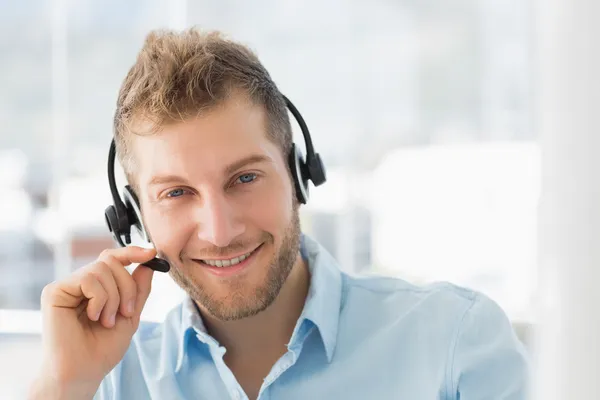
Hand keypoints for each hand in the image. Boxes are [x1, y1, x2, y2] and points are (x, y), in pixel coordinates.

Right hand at [30, 246, 157, 398]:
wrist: (84, 371)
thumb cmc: (103, 348)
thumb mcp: (131, 315)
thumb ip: (139, 289)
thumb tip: (148, 262)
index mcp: (97, 286)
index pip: (113, 258)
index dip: (132, 252)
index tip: (152, 253)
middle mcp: (81, 282)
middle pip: (111, 260)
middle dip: (127, 286)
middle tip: (126, 312)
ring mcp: (67, 285)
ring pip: (102, 268)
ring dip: (114, 296)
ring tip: (107, 320)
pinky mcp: (54, 291)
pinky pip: (88, 278)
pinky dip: (99, 298)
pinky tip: (93, 317)